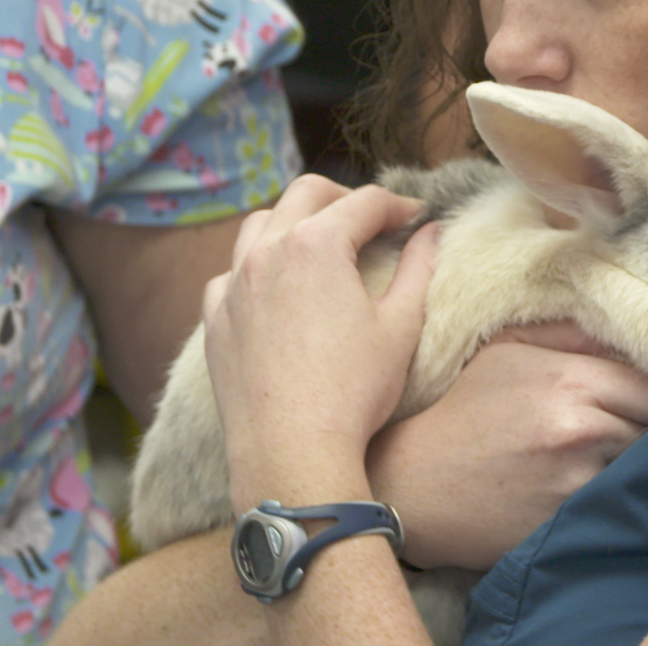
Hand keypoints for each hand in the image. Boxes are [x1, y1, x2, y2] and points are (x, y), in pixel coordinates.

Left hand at [202, 175, 438, 510]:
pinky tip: (275, 288)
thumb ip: (419, 268)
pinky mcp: (215, 320)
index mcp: (318, 244)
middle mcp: (268, 251)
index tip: (417, 218)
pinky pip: (230, 272)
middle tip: (372, 221)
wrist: (291, 452)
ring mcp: (234, 284)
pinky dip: (255, 265)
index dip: (398, 205)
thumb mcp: (401, 326)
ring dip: (294, 222)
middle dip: (345, 198)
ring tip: (321, 245)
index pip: (365, 202)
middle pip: (307, 193)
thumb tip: (432, 232)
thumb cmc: (353, 391)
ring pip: (260, 224)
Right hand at [367, 321, 647, 569]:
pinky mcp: (572, 525)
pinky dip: (631, 499)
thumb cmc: (464, 412)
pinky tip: (629, 495)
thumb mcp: (508, 352)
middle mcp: (584, 429)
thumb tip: (628, 328)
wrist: (414, 487)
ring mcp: (579, 483)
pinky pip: (623, 507)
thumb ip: (571, 334)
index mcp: (573, 381)